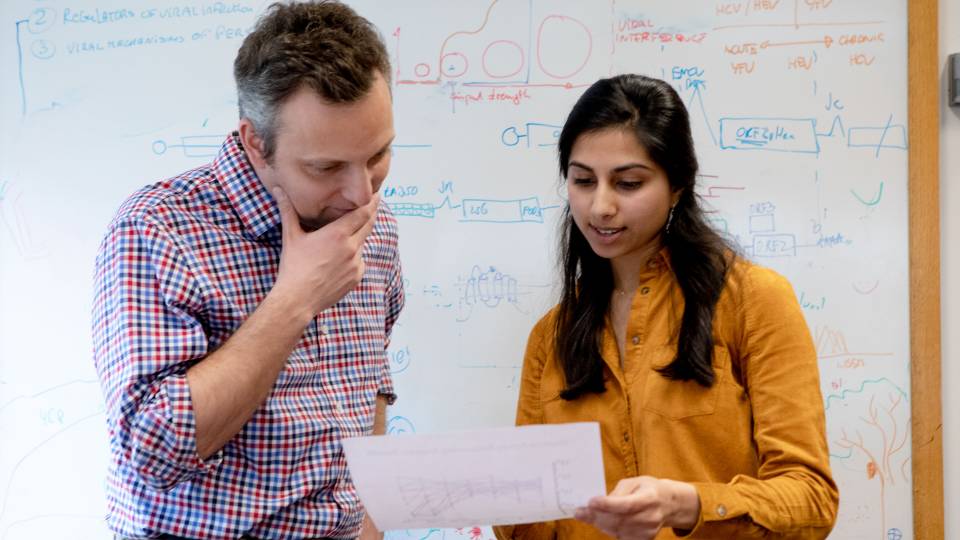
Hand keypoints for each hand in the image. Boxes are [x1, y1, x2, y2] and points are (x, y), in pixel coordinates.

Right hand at [271, 186, 379, 316]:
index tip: (377, 194)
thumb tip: (278, 190)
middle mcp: (352, 247)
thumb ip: (288, 211)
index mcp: (338, 234)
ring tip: (347, 235)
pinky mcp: (357, 277)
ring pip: (362, 243)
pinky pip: (359, 261)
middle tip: (373, 204)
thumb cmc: (293, 267)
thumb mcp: (291, 236)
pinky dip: (353, 256)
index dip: (372, 202)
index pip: (363, 213)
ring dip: (358, 237)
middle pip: (369, 225)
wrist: (298, 299)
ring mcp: (356, 263)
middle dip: (371, 214)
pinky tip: (339, 259)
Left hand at [574, 476, 699, 539]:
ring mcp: (649, 530)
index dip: (607, 505)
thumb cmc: (648, 489)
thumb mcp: (634, 482)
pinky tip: (601, 521)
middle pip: (619, 520)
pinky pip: (621, 536)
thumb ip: (618, 492)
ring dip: (599, 523)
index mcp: (650, 497)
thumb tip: (599, 503)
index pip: (626, 504)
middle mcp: (651, 516)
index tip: (591, 502)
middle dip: (596, 516)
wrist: (668, 504)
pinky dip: (608, 529)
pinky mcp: (645, 539)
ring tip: (587, 515)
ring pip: (617, 530)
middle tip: (580, 511)